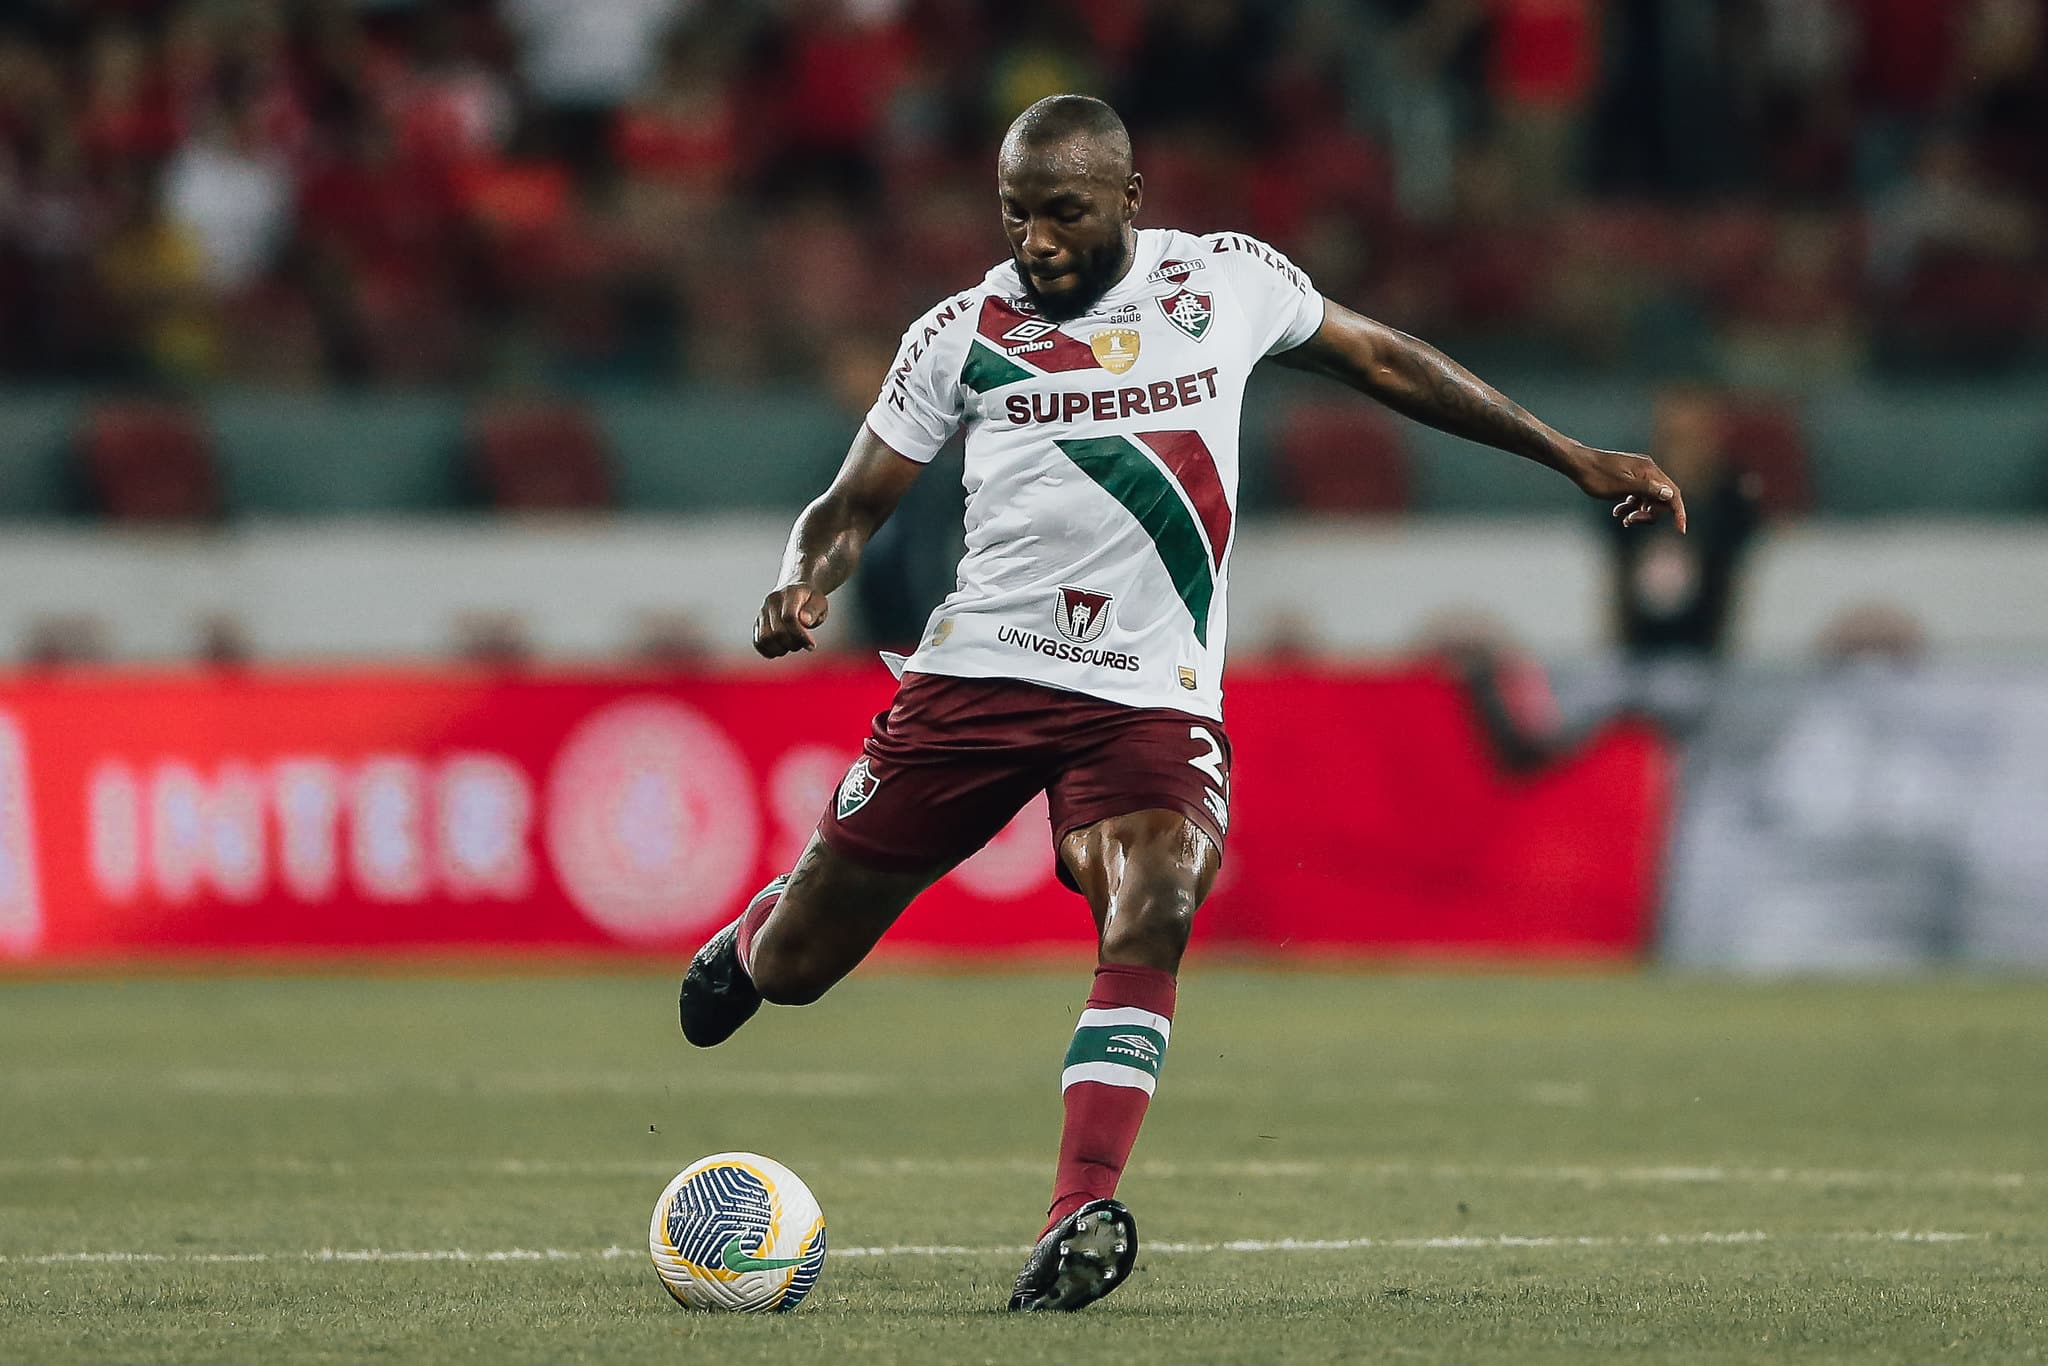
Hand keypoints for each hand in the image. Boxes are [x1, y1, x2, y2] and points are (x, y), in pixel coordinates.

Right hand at [754, 584, 827, 656]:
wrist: (797, 590)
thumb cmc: (811, 599)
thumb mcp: (820, 602)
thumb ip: (813, 611)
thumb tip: (805, 621)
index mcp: (789, 593)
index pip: (789, 617)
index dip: (800, 635)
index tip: (811, 645)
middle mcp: (772, 601)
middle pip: (777, 631)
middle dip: (793, 644)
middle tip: (803, 643)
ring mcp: (763, 612)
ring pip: (764, 639)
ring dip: (780, 649)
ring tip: (792, 646)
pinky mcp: (758, 622)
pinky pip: (758, 642)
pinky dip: (769, 651)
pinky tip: (781, 650)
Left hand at [1565, 444, 1687, 532]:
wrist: (1578, 463)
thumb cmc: (1597, 475)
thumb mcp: (1621, 486)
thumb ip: (1646, 490)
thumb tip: (1670, 494)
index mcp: (1649, 470)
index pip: (1672, 493)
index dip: (1678, 512)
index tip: (1681, 530)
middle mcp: (1648, 470)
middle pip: (1661, 499)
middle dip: (1649, 514)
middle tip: (1629, 521)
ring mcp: (1639, 473)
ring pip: (1648, 499)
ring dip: (1638, 512)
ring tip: (1621, 517)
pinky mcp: (1629, 477)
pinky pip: (1638, 496)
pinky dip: (1631, 506)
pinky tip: (1618, 512)